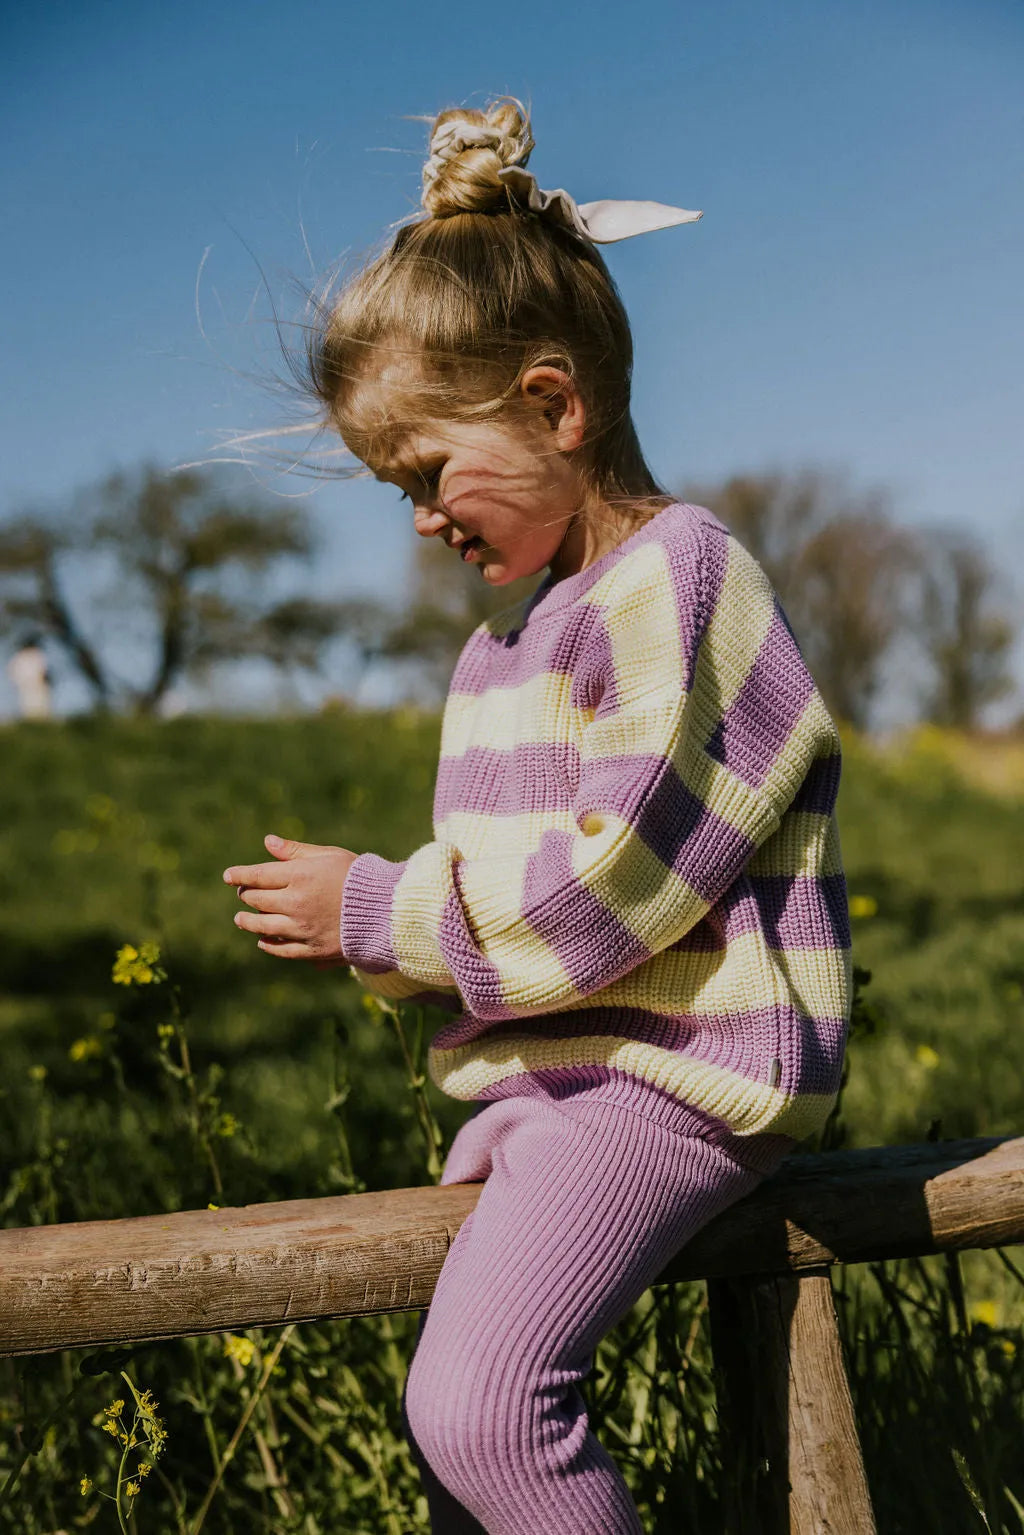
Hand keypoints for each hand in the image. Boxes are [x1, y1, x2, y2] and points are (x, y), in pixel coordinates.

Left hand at [223, 834, 357, 961]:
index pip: (257, 875)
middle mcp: (295, 903)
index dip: (239, 875)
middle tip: (243, 893)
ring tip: (241, 919)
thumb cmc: (360, 876)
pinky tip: (263, 941)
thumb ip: (296, 851)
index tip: (228, 876)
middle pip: (257, 900)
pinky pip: (282, 950)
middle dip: (246, 895)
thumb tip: (268, 842)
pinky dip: (269, 945)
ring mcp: (302, 928)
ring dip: (248, 922)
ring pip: (263, 927)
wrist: (387, 910)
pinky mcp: (313, 949)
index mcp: (299, 876)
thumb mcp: (329, 856)